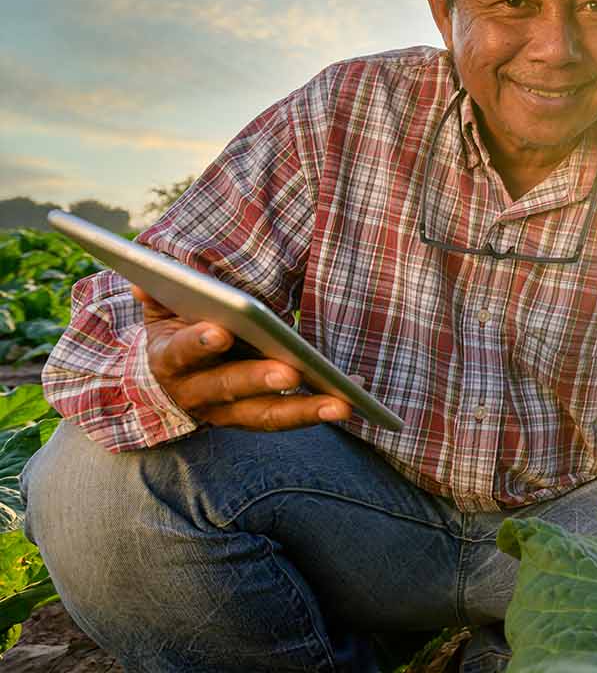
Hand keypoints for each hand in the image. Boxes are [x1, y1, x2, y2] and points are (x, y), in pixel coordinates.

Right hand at [134, 284, 351, 430]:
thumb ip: (157, 292)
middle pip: (228, 388)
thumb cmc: (174, 331)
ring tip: (342, 402)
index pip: (183, 351)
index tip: (221, 332)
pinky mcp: (253, 420)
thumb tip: (145, 275)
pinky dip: (318, 410)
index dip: (199, 343)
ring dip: (303, 410)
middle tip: (292, 372)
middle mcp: (196, 392)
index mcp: (169, 358)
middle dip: (259, 379)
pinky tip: (351, 397)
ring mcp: (225, 412)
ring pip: (264, 415)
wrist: (168, 380)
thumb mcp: (160, 310)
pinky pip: (287, 419)